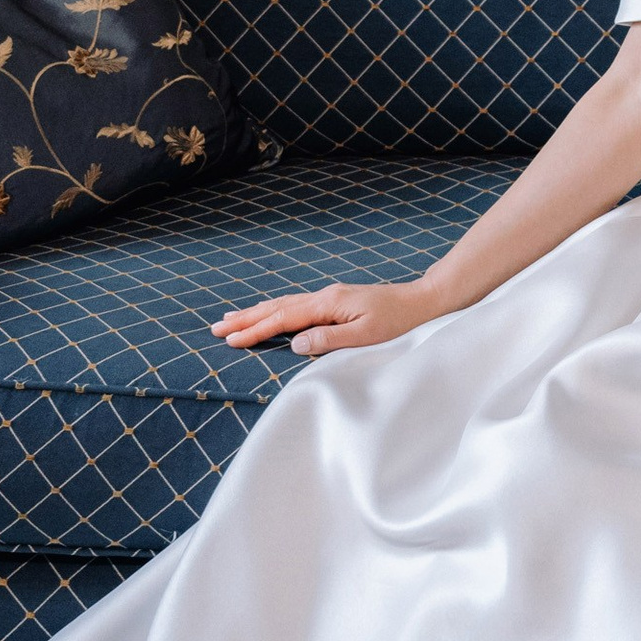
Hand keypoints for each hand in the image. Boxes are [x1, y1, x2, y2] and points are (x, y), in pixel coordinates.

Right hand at [209, 281, 439, 358]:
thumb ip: (329, 340)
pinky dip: (277, 311)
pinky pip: (297, 306)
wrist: (423, 302)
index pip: (283, 318)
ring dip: (258, 312)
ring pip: (285, 304)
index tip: (230, 339)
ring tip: (233, 318)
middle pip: (277, 307)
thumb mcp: (366, 336)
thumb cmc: (400, 322)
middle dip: (247, 318)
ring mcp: (330, 298)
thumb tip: (294, 344)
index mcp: (329, 304)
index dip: (255, 329)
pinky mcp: (337, 302)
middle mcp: (325, 297)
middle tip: (217, 327)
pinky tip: (272, 314)